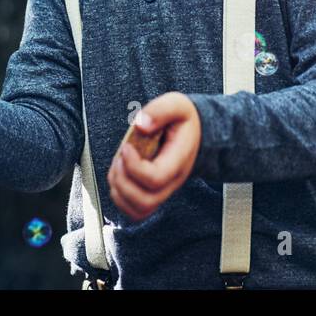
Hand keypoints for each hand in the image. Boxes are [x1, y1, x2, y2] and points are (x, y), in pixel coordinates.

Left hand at [107, 92, 200, 221]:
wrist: (195, 133)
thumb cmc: (183, 119)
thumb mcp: (176, 104)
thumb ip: (160, 110)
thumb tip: (141, 125)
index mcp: (179, 161)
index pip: (155, 178)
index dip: (134, 166)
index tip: (127, 147)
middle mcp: (172, 182)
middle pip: (145, 201)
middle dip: (123, 181)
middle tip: (121, 158)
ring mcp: (163, 191)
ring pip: (137, 210)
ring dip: (119, 189)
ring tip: (119, 165)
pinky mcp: (152, 194)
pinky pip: (134, 210)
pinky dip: (120, 196)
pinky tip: (120, 173)